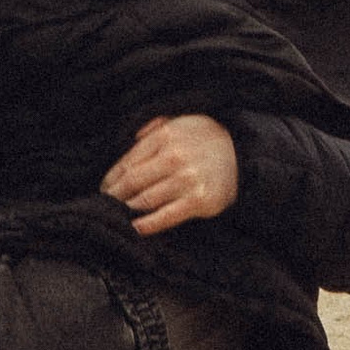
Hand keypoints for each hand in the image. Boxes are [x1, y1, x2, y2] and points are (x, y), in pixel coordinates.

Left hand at [99, 113, 238, 236]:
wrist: (244, 155)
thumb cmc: (208, 139)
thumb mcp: (183, 122)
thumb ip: (155, 127)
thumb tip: (132, 138)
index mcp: (165, 136)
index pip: (128, 161)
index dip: (111, 177)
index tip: (104, 188)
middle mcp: (174, 157)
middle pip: (132, 181)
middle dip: (114, 196)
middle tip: (104, 205)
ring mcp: (187, 180)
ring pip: (145, 199)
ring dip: (127, 209)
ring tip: (116, 216)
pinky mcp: (199, 201)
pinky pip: (166, 216)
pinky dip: (147, 224)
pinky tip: (135, 228)